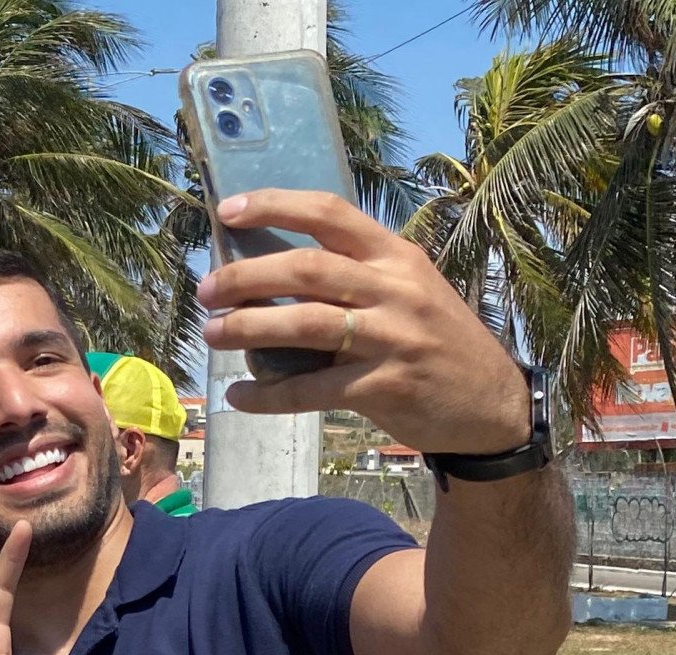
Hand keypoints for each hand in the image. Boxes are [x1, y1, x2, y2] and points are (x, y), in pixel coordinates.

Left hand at [197, 189, 530, 455]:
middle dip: (246, 276)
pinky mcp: (384, 387)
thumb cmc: (435, 343)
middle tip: (206, 291)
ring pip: (305, 323)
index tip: (229, 209)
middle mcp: (395, 290)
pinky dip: (268, 396)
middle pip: (307, 269)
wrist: (491, 405)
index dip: (275, 206)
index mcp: (397, 257)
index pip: (330, 214)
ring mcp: (392, 338)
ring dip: (248, 327)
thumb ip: (354, 279)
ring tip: (212, 334)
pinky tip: (239, 397)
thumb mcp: (407, 293)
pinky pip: (310, 390)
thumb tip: (270, 276)